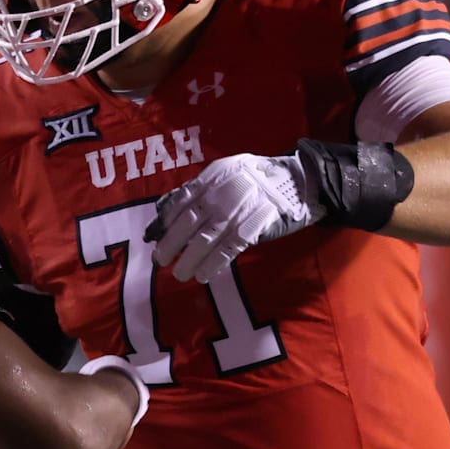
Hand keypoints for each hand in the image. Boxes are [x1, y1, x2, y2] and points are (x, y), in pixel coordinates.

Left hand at [144, 153, 323, 282]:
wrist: (295, 182)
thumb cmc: (253, 179)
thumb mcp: (223, 173)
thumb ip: (196, 190)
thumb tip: (164, 211)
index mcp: (212, 176)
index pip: (181, 200)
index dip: (166, 221)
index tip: (154, 237)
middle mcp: (223, 192)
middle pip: (189, 222)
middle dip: (172, 244)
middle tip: (160, 260)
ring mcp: (239, 210)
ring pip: (207, 239)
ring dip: (190, 259)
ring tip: (180, 273)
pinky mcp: (255, 226)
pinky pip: (229, 249)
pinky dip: (214, 264)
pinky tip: (203, 275)